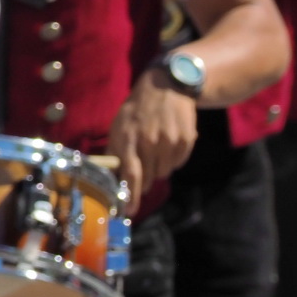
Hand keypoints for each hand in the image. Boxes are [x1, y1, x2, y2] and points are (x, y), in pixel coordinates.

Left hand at [107, 67, 198, 212]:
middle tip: (143, 168)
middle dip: (144, 180)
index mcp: (128, 137)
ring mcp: (170, 140)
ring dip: (158, 168)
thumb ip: (115, 151)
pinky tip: (168, 144)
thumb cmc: (137, 110)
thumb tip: (110, 177)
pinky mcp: (186, 139)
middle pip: (148, 177)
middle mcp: (150, 140)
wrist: (166, 86)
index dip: (130, 195)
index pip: (130, 173)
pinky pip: (178, 163)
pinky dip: (172, 160)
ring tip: (155, 149)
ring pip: (164, 172)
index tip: (129, 210)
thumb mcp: (119, 126)